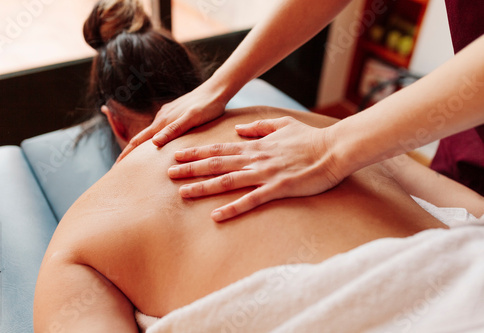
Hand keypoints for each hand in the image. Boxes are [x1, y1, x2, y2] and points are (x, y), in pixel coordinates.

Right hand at [116, 84, 226, 162]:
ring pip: (152, 133)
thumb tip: (154, 143)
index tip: (116, 168)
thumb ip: (174, 130)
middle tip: (122, 169)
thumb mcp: (192, 119)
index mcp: (163, 122)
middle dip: (131, 152)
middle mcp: (162, 117)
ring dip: (143, 146)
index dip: (127, 154)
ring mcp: (168, 114)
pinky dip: (155, 138)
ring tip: (138, 160)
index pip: (139, 140)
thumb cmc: (207, 106)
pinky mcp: (175, 113)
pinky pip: (161, 128)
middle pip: (141, 138)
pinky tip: (159, 143)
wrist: (216, 89)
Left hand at [168, 116, 343, 221]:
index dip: (197, 152)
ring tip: (182, 193)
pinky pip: (251, 200)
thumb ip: (259, 126)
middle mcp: (255, 159)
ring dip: (204, 187)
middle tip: (168, 174)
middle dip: (191, 169)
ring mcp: (265, 174)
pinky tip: (216, 216)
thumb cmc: (310, 138)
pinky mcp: (278, 188)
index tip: (177, 155)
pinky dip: (233, 207)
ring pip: (228, 180)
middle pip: (216, 164)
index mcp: (255, 146)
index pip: (220, 149)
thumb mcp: (282, 125)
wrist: (334, 149)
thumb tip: (239, 130)